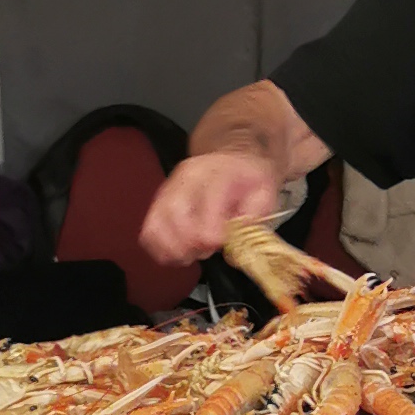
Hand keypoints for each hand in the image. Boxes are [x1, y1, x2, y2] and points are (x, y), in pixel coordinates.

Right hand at [142, 147, 277, 266]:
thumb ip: (255, 212)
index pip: (207, 197)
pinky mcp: (159, 203)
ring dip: (170, 247)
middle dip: (185, 241)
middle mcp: (187, 178)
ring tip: (189, 257)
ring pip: (156, 222)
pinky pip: (149, 229)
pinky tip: (176, 254)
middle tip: (202, 253)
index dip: (207, 225)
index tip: (214, 244)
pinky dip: (159, 247)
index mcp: (217, 172)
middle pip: (174, 210)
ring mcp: (169, 189)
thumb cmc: (247, 179)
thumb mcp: (265, 190)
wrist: (231, 158)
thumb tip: (239, 234)